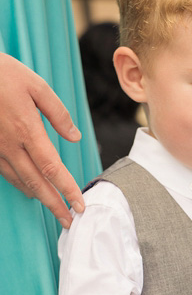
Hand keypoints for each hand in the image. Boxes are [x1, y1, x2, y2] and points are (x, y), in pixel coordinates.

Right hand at [0, 54, 84, 226]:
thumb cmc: (2, 73)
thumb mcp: (36, 85)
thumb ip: (58, 113)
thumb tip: (75, 137)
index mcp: (27, 130)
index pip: (52, 168)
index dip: (67, 190)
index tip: (80, 206)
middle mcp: (10, 145)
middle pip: (36, 182)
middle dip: (54, 204)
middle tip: (70, 221)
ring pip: (19, 180)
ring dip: (38, 197)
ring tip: (54, 209)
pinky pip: (4, 171)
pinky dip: (20, 183)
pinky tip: (29, 189)